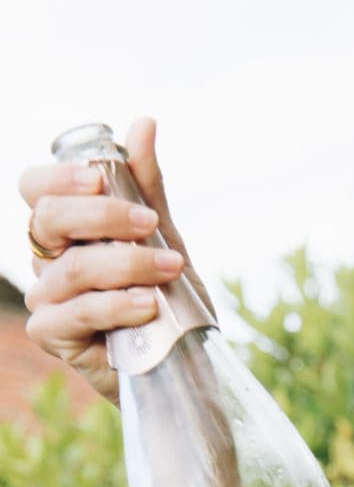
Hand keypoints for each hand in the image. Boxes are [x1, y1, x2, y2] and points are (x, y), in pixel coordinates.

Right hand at [20, 119, 190, 401]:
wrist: (185, 363)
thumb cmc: (166, 299)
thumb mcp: (164, 238)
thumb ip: (147, 187)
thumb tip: (144, 122)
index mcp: (63, 228)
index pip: (35, 188)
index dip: (60, 178)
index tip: (102, 179)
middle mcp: (46, 260)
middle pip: (49, 220)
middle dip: (104, 217)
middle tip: (151, 225)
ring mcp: (46, 299)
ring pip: (71, 268)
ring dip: (126, 265)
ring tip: (170, 270)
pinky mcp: (54, 335)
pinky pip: (77, 312)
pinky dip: (117, 305)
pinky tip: (148, 305)